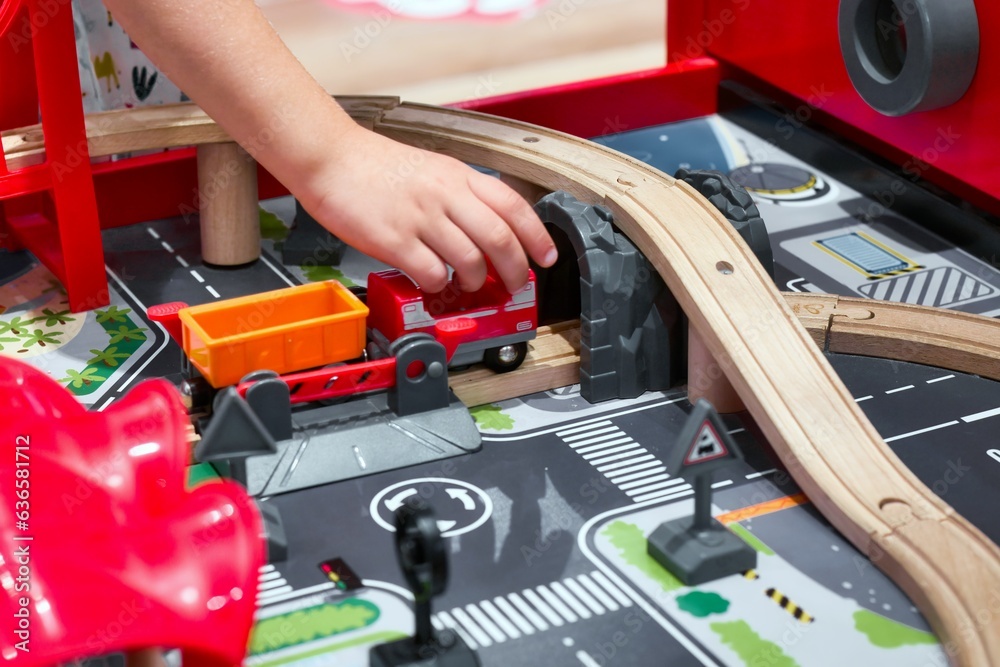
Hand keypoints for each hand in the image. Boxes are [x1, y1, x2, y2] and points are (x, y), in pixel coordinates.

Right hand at [299, 126, 557, 293]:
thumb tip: (486, 228)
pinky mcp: (394, 239)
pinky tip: (433, 282)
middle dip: (515, 269)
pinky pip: (431, 272)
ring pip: (470, 259)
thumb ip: (459, 195)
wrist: (329, 156)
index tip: (546, 257)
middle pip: (499, 238)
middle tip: (514, 284)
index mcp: (458, 175)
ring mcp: (420, 217)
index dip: (537, 236)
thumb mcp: (431, 168)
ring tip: (469, 284)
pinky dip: (439, 285)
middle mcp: (445, 194)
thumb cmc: (373, 164)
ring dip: (476, 280)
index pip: (513, 206)